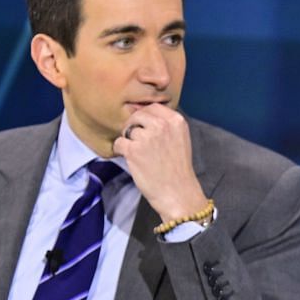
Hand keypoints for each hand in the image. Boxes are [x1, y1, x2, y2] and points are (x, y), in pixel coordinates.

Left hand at [113, 104, 208, 222]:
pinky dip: (121, 150)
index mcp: (176, 121)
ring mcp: (147, 137)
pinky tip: (131, 159)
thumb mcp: (180, 139)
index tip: (144, 127)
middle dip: (134, 125)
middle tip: (137, 141)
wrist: (178, 192)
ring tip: (138, 153)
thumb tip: (140, 112)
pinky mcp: (133, 150)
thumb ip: (165, 124)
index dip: (145, 116)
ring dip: (128, 140)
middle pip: (138, 115)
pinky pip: (118, 143)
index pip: (153, 107)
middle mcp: (162, 125)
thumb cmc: (178, 168)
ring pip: (127, 129)